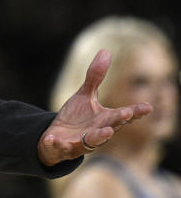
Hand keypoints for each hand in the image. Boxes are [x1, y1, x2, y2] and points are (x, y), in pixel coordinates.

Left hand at [37, 49, 151, 165]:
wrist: (55, 139)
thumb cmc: (76, 118)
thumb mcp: (85, 95)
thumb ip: (95, 76)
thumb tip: (106, 51)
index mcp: (104, 120)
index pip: (122, 116)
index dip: (135, 112)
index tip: (147, 107)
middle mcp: (97, 133)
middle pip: (111, 127)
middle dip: (119, 121)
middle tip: (127, 114)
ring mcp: (81, 142)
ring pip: (92, 142)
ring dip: (99, 137)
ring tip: (106, 131)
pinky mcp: (64, 147)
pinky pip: (60, 147)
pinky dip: (56, 143)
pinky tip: (51, 138)